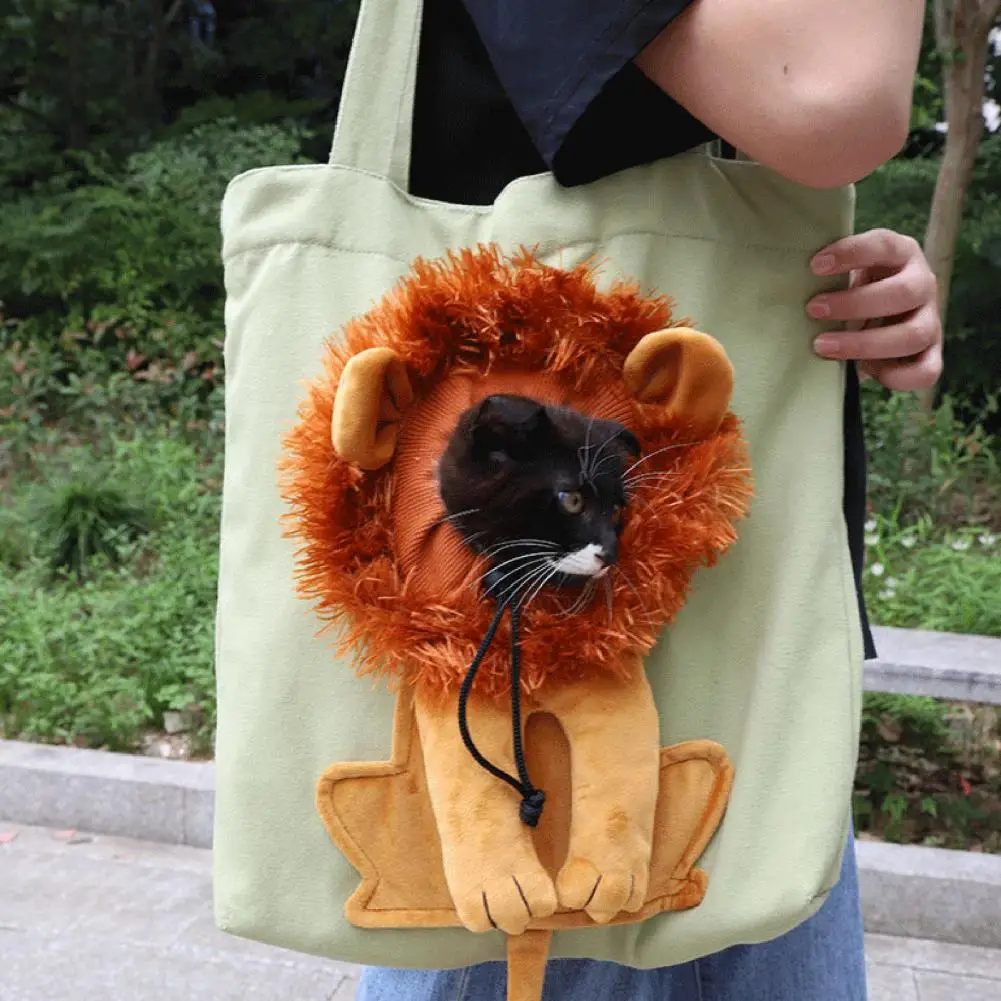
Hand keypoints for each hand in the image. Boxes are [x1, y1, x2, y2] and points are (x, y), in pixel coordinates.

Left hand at [807, 229, 942, 390]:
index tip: (814, 266)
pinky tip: (865, 371)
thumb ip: (827, 276)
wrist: (877, 316)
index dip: (852, 254)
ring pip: (913, 334)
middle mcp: (922, 284)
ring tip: (823, 346)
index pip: (884, 245)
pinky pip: (927, 371)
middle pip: (902, 293)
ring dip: (864, 344)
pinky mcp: (931, 353)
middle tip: (813, 310)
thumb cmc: (851, 290)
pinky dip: (897, 377)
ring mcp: (931, 320)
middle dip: (853, 304)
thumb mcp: (844, 274)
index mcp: (901, 254)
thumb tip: (785, 287)